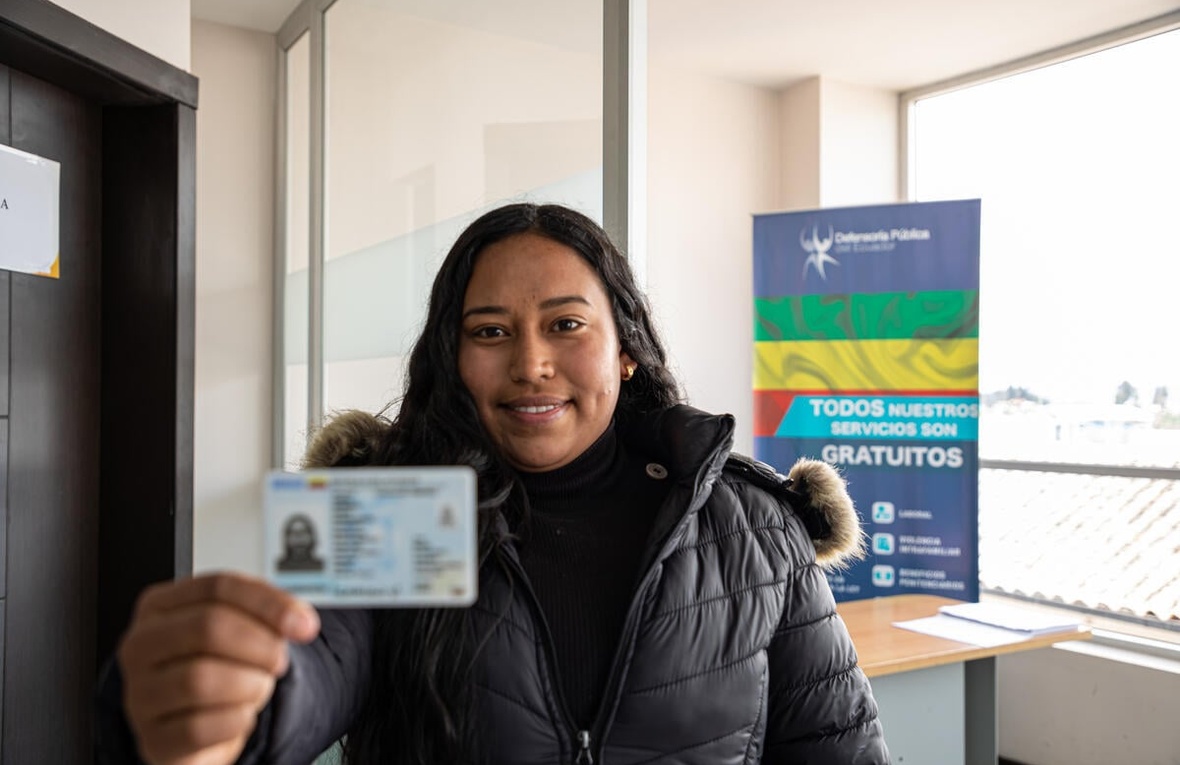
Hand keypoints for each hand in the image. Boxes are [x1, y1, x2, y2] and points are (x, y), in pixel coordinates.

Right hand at [117, 572, 320, 764]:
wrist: (199, 722)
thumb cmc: (218, 665)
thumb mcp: (241, 627)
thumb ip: (270, 612)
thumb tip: (300, 621)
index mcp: (158, 607)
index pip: (216, 588)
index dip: (268, 603)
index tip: (303, 625)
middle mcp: (141, 646)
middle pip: (207, 627)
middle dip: (259, 645)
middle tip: (279, 661)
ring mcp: (140, 694)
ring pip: (201, 679)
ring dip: (249, 685)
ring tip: (257, 688)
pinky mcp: (153, 739)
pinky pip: (199, 727)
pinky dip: (236, 721)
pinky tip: (239, 715)